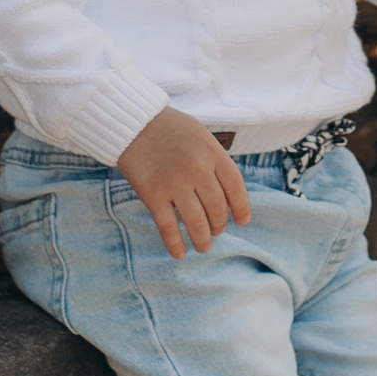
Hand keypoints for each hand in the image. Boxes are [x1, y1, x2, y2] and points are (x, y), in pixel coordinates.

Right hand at [115, 105, 251, 257]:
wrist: (134, 123)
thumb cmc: (170, 129)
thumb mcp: (201, 136)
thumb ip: (215, 161)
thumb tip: (227, 195)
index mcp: (213, 153)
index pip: (235, 187)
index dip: (241, 208)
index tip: (242, 222)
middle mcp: (197, 169)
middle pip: (217, 208)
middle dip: (219, 225)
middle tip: (217, 231)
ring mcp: (175, 183)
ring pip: (196, 222)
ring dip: (202, 239)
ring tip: (203, 246)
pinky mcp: (153, 195)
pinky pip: (168, 227)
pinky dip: (175, 243)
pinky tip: (179, 253)